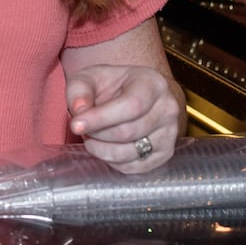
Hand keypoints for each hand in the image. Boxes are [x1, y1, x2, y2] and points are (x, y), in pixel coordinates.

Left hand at [65, 64, 182, 172]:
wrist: (136, 94)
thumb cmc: (113, 85)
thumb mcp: (91, 77)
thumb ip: (79, 90)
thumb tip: (79, 110)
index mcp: (153, 84)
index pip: (131, 106)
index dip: (101, 118)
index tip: (75, 124)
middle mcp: (167, 109)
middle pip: (127, 132)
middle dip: (97, 134)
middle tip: (82, 127)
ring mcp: (170, 134)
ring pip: (129, 153)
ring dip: (101, 149)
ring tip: (91, 136)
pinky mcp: (165, 154)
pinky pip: (133, 167)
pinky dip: (112, 161)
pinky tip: (104, 146)